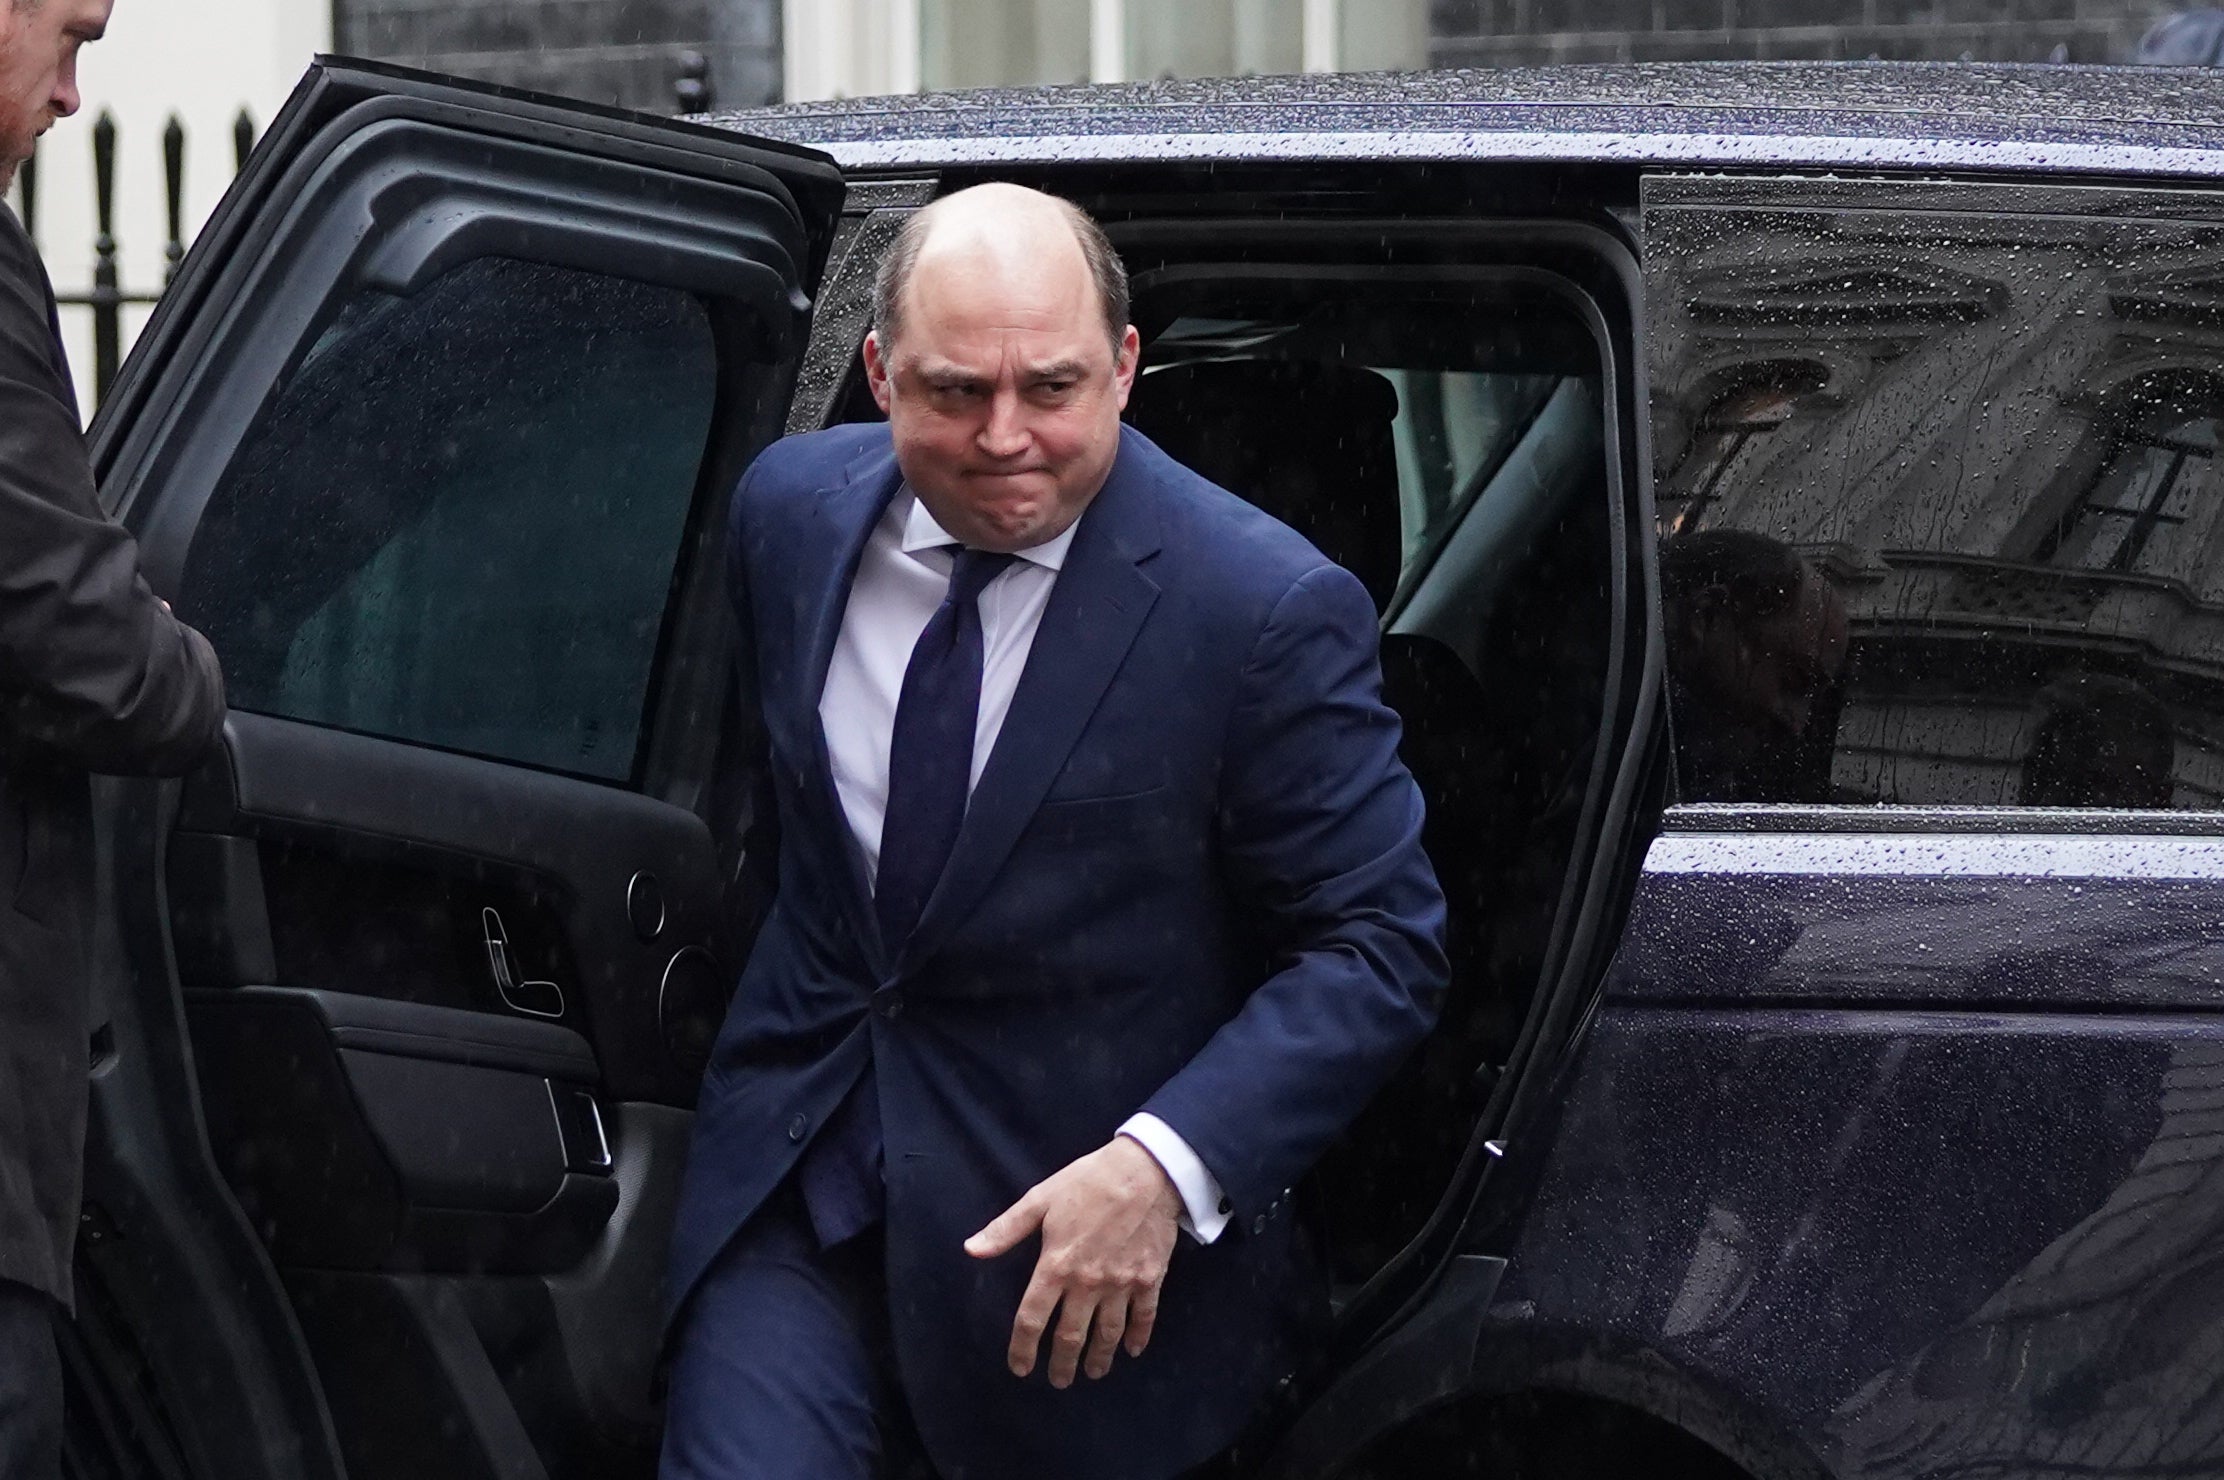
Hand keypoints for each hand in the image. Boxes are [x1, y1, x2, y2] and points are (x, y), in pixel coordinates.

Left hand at [964, 1135, 1182, 1387]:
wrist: (1146, 1171)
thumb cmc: (1089, 1181)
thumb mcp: (1041, 1199)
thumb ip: (1006, 1229)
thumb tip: (971, 1250)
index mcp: (1056, 1266)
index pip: (1033, 1318)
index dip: (1023, 1348)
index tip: (1020, 1368)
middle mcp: (1088, 1284)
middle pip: (1071, 1336)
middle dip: (1062, 1364)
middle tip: (1059, 1381)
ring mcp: (1121, 1284)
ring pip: (1107, 1334)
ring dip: (1099, 1358)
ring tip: (1092, 1373)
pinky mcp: (1149, 1279)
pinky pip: (1143, 1317)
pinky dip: (1137, 1337)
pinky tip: (1132, 1350)